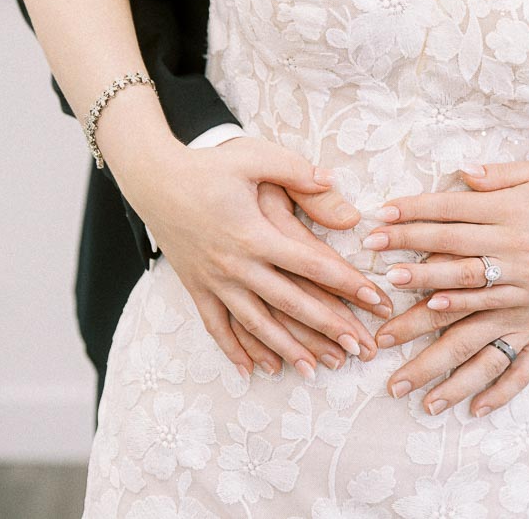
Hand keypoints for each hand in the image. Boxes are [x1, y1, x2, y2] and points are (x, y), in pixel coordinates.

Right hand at [134, 137, 392, 380]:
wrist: (154, 180)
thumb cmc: (209, 165)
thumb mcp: (254, 157)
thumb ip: (295, 171)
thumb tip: (333, 181)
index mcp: (255, 234)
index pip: (311, 264)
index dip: (346, 282)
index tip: (374, 299)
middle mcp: (236, 264)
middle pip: (290, 303)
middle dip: (327, 326)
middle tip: (359, 348)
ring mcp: (214, 280)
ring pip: (256, 324)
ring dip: (286, 348)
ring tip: (314, 370)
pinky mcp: (196, 287)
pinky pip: (217, 326)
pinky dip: (235, 350)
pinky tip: (254, 370)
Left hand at [367, 159, 528, 416]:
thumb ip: (498, 174)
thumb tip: (461, 172)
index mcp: (510, 218)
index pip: (449, 222)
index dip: (409, 225)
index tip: (374, 233)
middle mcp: (515, 262)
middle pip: (451, 280)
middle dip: (408, 298)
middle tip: (372, 313)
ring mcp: (527, 301)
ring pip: (475, 334)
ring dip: (436, 358)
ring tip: (400, 380)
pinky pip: (520, 364)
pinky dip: (497, 388)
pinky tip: (468, 408)